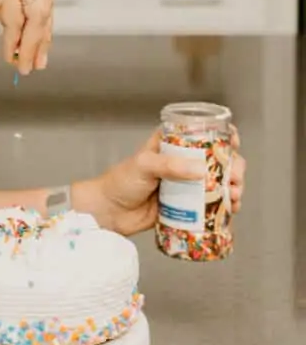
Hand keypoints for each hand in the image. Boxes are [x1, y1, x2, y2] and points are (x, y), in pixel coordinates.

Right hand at [0, 0, 52, 74]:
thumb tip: (24, 20)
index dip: (43, 13)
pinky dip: (13, 42)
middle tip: (39, 56)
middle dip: (41, 33)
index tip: (42, 35)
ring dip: (30, 43)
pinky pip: (14, 22)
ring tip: (25, 62)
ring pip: (34, 12)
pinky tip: (8, 53)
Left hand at [75, 127, 245, 236]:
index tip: (233, 142)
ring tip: (235, 196)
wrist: (108, 212)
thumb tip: (200, 169)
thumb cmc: (120, 182)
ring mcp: (184, 184)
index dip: (220, 134)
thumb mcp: (143, 166)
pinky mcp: (185, 205)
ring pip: (217, 182)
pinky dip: (224, 205)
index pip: (199, 133)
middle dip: (233, 166)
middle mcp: (180, 162)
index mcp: (169, 145)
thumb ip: (169, 166)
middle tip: (236, 178)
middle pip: (216, 159)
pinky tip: (231, 209)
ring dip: (233, 187)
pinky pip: (210, 203)